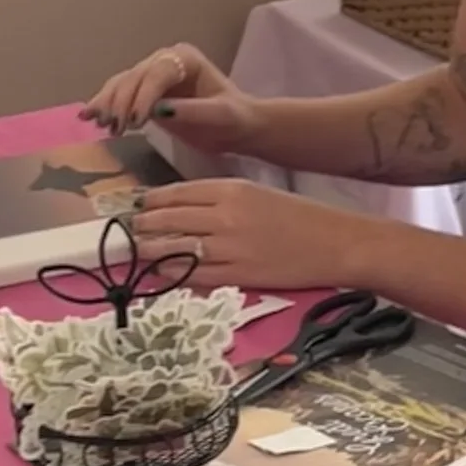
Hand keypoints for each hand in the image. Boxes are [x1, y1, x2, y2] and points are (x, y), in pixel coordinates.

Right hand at [84, 42, 261, 152]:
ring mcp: (151, 76)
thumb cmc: (233, 118)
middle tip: (115, 128)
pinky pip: (119, 96)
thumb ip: (193, 111)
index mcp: (185, 59)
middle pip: (134, 77)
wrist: (236, 127)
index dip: (143, 96)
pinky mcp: (143, 94)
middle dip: (121, 102)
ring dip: (108, 104)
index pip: (157, 73)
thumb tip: (160, 111)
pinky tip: (89, 118)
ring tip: (98, 125)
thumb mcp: (220, 116)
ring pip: (121, 85)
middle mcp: (164, 62)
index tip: (136, 122)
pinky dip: (104, 106)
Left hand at [130, 174, 364, 294]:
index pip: (175, 194)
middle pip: (168, 220)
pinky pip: (194, 275)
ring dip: (150, 252)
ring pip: (174, 249)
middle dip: (142, 227)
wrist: (336, 243)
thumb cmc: (299, 217)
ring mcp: (229, 247)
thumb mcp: (257, 194)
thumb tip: (181, 209)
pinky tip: (159, 275)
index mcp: (230, 189)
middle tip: (130, 232)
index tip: (134, 207)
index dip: (149, 202)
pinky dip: (172, 275)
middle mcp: (224, 215)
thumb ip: (219, 199)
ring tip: (137, 254)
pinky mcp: (238, 275)